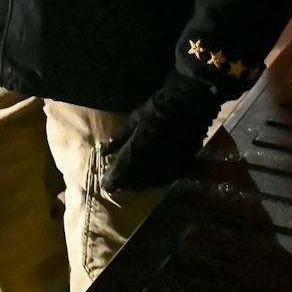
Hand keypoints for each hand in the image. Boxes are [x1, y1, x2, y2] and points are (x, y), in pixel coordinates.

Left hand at [101, 77, 221, 193]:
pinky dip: (155, 181)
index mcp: (136, 151)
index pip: (120, 172)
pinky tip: (151, 179)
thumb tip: (105, 151)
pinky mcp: (180, 167)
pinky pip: (164, 180)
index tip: (106, 185)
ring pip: (149, 184)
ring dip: (139, 185)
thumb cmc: (157, 109)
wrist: (187, 106)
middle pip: (134, 181)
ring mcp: (166, 167)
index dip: (111, 181)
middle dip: (124, 184)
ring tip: (132, 184)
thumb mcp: (134, 119)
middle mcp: (150, 163)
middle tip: (118, 185)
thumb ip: (120, 137)